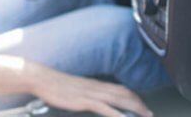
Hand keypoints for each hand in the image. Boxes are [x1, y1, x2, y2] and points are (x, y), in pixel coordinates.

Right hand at [31, 65, 151, 116]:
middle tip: (149, 113)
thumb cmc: (53, 84)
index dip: (134, 97)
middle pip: (124, 94)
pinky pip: (105, 108)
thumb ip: (84, 92)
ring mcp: (90, 93)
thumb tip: (90, 99)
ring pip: (119, 100)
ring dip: (134, 108)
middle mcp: (96, 87)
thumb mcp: (73, 87)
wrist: (41, 78)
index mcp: (94, 83)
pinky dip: (117, 113)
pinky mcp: (84, 100)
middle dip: (139, 104)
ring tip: (144, 116)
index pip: (120, 88)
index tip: (142, 105)